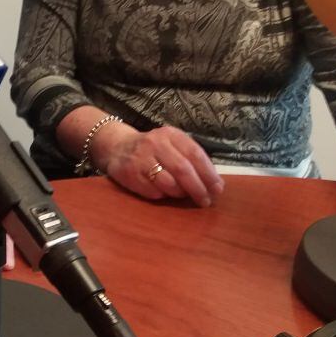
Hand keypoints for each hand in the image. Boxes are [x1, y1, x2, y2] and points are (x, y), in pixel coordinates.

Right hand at [98, 125, 223, 206]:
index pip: (195, 154)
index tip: (218, 189)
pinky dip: (163, 196)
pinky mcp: (130, 174)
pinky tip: (164, 192)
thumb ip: (192, 159)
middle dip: (198, 188)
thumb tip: (215, 184)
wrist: (117, 146)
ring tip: (184, 196)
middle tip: (206, 201)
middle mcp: (155, 143)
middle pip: (183, 169)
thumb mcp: (172, 144)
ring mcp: (141, 159)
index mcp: (171, 135)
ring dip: (181, 194)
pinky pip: (154, 192)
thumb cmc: (154, 149)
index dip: (209, 174)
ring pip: (169, 183)